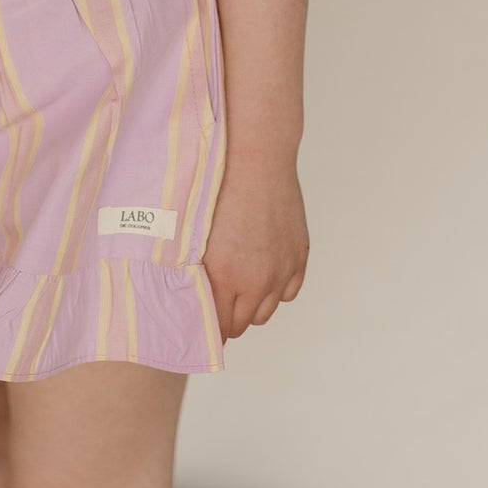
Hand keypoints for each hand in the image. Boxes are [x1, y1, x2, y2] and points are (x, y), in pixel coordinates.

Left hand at [203, 155, 308, 338]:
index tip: (201, 324)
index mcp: (227, 276)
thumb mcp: (196, 234)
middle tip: (216, 304)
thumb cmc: (217, 189)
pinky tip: (262, 274)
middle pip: (243, 324)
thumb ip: (195, 271)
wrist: (255, 160)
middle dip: (228, 318)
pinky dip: (275, 290)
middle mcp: (258, 281)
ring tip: (238, 288)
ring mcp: (282, 270)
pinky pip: (288, 293)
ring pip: (266, 312)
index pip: (220, 327)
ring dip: (251, 306)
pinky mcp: (299, 256)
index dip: (209, 328)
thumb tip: (188, 296)